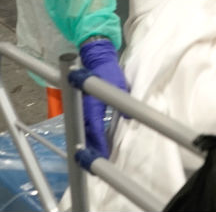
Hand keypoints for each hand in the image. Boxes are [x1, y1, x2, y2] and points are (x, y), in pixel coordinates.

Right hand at [78, 38, 126, 158]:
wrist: (96, 60)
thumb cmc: (109, 71)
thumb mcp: (121, 85)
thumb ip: (124, 101)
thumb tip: (130, 118)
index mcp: (92, 102)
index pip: (94, 126)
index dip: (98, 142)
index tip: (102, 154)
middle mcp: (83, 107)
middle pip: (85, 132)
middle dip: (90, 148)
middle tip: (97, 162)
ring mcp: (81, 106)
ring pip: (83, 129)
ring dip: (88, 143)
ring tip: (95, 157)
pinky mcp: (82, 106)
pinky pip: (83, 123)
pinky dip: (87, 134)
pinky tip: (94, 143)